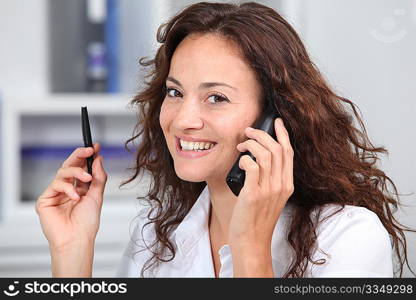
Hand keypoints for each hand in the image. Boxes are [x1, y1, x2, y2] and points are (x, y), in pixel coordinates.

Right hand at [36, 143, 106, 253]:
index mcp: (80, 188)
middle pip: (70, 166)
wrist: (77, 239)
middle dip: (79, 156)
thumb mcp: (97, 195)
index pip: (82, 168)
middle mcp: (67, 189)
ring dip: (76, 172)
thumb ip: (98, 177)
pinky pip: (56, 185)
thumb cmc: (86, 223)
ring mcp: (56, 194)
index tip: (95, 147)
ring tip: (86, 179)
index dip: (87, 156)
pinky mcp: (45, 200)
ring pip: (63, 172)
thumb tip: (98, 158)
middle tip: (88, 150)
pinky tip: (76, 197)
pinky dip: (68, 189)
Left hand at [228, 118, 293, 248]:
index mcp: (287, 185)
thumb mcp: (270, 198)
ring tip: (240, 145)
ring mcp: (269, 190)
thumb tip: (255, 158)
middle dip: (262, 134)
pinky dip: (244, 159)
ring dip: (251, 144)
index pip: (289, 153)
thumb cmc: (256, 220)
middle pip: (277, 149)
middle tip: (248, 131)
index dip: (283, 134)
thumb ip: (269, 180)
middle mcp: (281, 186)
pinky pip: (251, 166)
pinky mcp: (254, 194)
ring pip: (265, 154)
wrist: (252, 242)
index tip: (277, 122)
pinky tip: (240, 162)